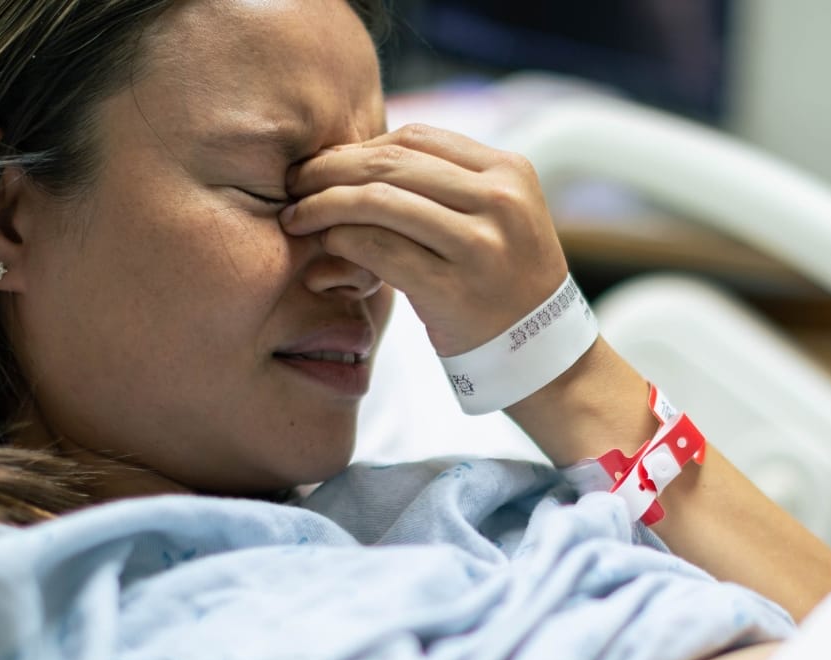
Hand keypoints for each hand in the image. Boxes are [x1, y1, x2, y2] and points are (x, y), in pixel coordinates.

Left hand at [281, 124, 568, 355]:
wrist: (538, 351)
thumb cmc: (496, 279)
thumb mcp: (491, 216)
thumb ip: (438, 184)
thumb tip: (348, 157)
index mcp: (508, 171)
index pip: (415, 137)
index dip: (359, 147)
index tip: (323, 164)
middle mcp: (500, 200)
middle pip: (391, 163)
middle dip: (329, 170)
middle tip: (292, 184)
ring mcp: (480, 245)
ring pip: (379, 201)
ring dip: (323, 205)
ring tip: (296, 217)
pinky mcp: (454, 289)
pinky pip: (379, 249)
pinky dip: (340, 242)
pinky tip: (324, 248)